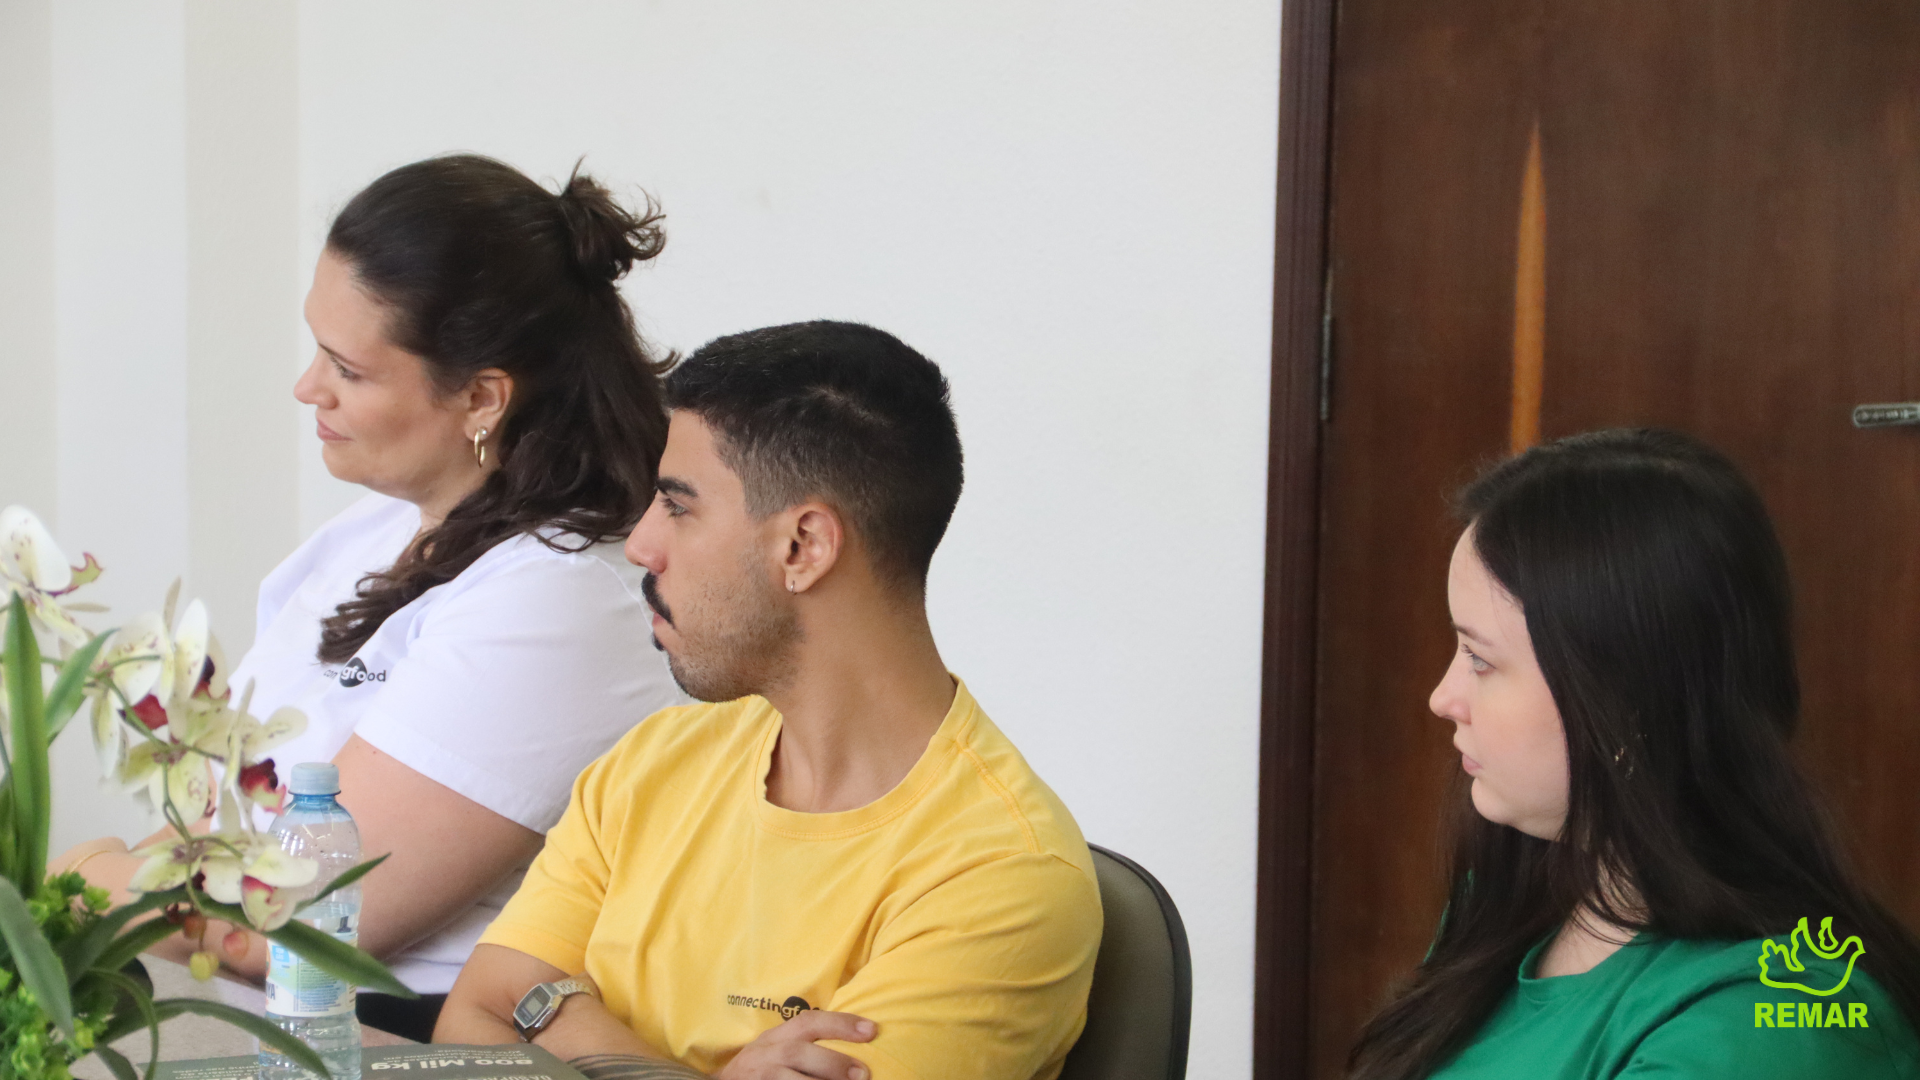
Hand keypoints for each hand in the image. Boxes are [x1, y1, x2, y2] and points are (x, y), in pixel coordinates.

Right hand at [714, 1010, 876, 1079]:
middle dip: (832, 1062)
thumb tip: (859, 1039)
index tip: (871, 1031)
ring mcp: (760, 1077)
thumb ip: (806, 1043)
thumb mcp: (777, 1048)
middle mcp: (766, 1054)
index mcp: (776, 1036)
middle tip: (862, 1073)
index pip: (809, 1022)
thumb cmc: (761, 1068)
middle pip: (798, 1052)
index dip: (841, 1023)